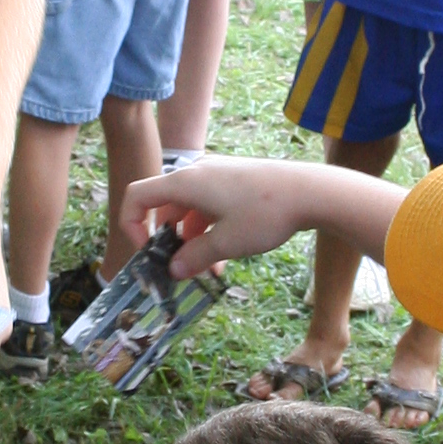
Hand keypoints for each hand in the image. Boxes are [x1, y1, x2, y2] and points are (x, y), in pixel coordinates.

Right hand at [120, 156, 333, 275]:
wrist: (311, 191)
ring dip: (191, 239)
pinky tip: (224, 254)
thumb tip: (174, 270)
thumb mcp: (226, 243)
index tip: (147, 252)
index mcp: (185, 182)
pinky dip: (208, 228)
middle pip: (164, 206)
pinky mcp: (235, 180)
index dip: (131, 225)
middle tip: (179, 268)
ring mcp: (217, 174)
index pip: (137, 196)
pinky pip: (209, 205)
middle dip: (168, 240)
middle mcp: (196, 173)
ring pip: (189, 209)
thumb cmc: (265, 214)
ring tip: (208, 269)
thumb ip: (194, 257)